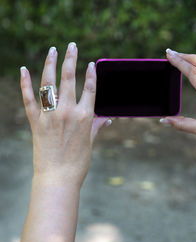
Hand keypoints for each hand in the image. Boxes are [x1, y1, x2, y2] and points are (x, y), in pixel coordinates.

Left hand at [20, 42, 110, 188]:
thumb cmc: (78, 162)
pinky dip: (25, 83)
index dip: (91, 74)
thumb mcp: (90, 142)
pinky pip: (29, 98)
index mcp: (85, 117)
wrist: (57, 178)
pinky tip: (23, 69)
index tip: (91, 63)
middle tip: (71, 45)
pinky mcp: (35, 121)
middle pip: (69, 79)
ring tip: (52, 50)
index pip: (89, 88)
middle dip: (71, 59)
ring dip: (50, 64)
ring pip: (49, 83)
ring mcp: (50, 115)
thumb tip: (108, 118)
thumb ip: (97, 126)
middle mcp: (67, 112)